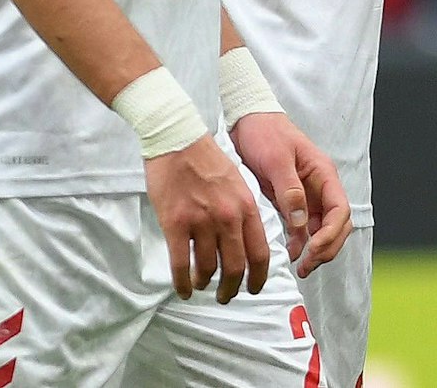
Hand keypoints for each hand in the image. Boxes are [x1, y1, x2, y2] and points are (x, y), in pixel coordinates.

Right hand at [144, 135, 269, 302]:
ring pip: (208, 268)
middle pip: (235, 267)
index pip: (260, 253)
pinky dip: (182, 283)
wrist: (178, 140)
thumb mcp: (238, 183)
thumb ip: (243, 211)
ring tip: (201, 287)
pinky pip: (181, 265)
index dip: (258, 278)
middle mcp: (228, 217)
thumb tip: (245, 241)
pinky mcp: (176, 223)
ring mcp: (202, 221)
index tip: (253, 289)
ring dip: (205, 284)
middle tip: (225, 296)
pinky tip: (183, 289)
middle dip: (231, 288)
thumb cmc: (208, 160)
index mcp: (247, 207)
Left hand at [231, 111, 353, 277]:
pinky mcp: (292, 201)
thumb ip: (290, 191)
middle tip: (306, 266)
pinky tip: (289, 253)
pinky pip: (304, 227)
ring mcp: (308, 195)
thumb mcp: (276, 161)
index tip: (312, 250)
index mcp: (323, 174)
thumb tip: (301, 223)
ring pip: (323, 229)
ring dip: (316, 250)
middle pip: (337, 225)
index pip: (340, 211)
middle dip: (327, 248)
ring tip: (299, 267)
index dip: (331, 235)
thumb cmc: (264, 133)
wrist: (246, 120)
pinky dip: (301, 243)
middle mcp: (320, 186)